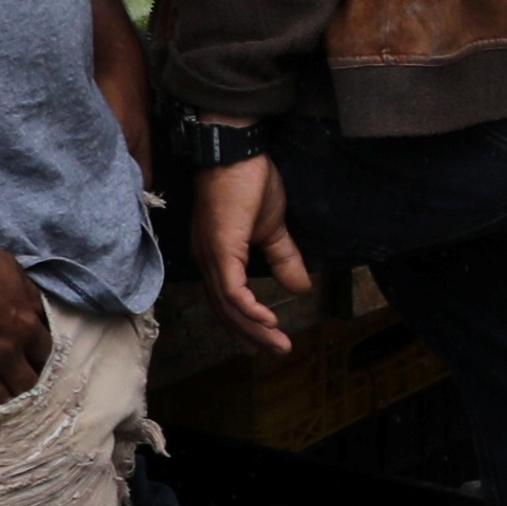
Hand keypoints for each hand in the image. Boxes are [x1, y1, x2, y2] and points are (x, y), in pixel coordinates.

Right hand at [0, 225, 55, 413]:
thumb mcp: (11, 270)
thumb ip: (27, 295)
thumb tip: (35, 311)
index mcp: (24, 327)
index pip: (43, 355)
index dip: (37, 359)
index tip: (29, 361)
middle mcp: (4, 353)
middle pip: (26, 385)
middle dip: (22, 385)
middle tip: (12, 383)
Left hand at [184, 153, 309, 355]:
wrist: (237, 153)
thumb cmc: (250, 182)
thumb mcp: (273, 227)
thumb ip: (283, 258)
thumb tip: (300, 288)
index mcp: (216, 256)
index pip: (227, 300)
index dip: (246, 324)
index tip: (269, 341)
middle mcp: (206, 261)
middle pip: (225, 310)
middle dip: (252, 335)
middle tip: (276, 352)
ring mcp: (210, 256)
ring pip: (228, 305)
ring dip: (254, 328)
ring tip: (278, 343)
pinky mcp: (220, 249)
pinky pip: (231, 289)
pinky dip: (249, 308)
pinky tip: (269, 320)